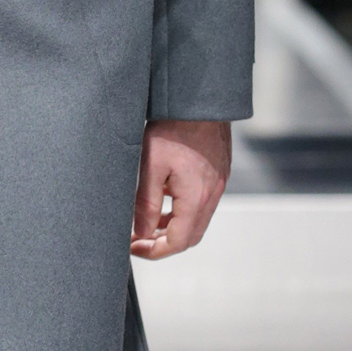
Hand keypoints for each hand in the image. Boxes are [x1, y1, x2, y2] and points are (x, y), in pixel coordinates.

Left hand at [131, 118, 230, 259]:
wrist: (199, 99)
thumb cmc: (174, 126)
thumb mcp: (150, 166)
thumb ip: (146, 204)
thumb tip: (141, 232)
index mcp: (197, 197)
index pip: (178, 242)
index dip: (154, 251)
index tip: (133, 247)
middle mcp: (212, 194)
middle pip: (190, 237)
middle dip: (163, 244)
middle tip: (138, 239)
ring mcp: (218, 184)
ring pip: (197, 221)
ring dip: (173, 227)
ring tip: (147, 221)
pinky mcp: (218, 174)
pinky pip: (202, 203)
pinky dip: (182, 210)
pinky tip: (164, 197)